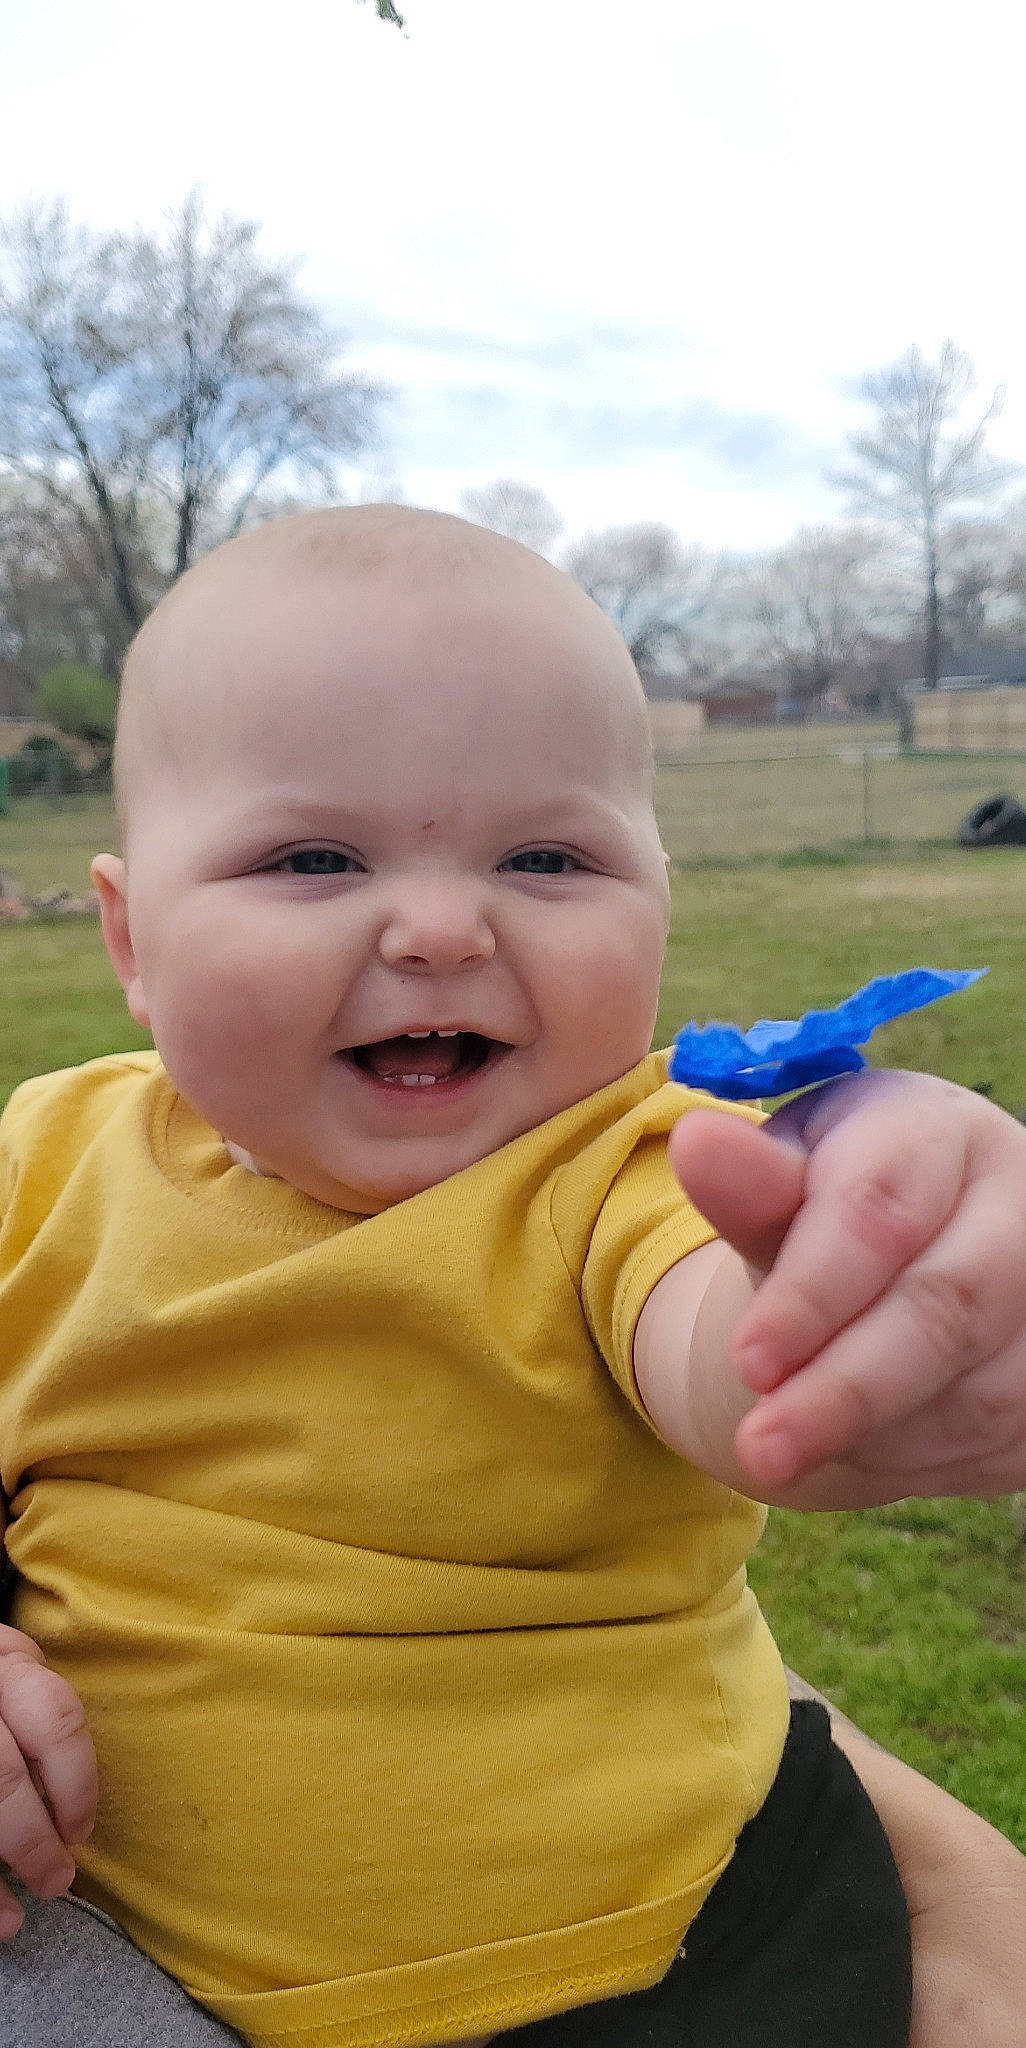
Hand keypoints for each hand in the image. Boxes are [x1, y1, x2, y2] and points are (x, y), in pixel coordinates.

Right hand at [0, 1623, 97, 1937]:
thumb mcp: (12, 1676)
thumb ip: (37, 1719)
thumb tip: (71, 1818)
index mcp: (4, 1662)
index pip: (57, 1721)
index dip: (77, 1786)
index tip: (79, 1832)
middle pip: (5, 1778)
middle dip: (35, 1842)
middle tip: (56, 1882)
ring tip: (13, 1918)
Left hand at [668, 1069, 1025, 1498]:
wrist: (900, 1260)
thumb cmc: (828, 1213)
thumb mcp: (780, 1191)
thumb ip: (747, 1185)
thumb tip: (696, 1143)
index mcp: (933, 1128)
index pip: (880, 1211)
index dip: (813, 1293)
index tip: (748, 1362)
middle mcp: (1018, 1193)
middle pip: (947, 1305)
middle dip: (845, 1390)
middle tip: (760, 1449)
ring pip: (982, 1387)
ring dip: (875, 1433)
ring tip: (789, 1441)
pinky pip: (1005, 1436)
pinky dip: (921, 1459)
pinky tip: (859, 1448)